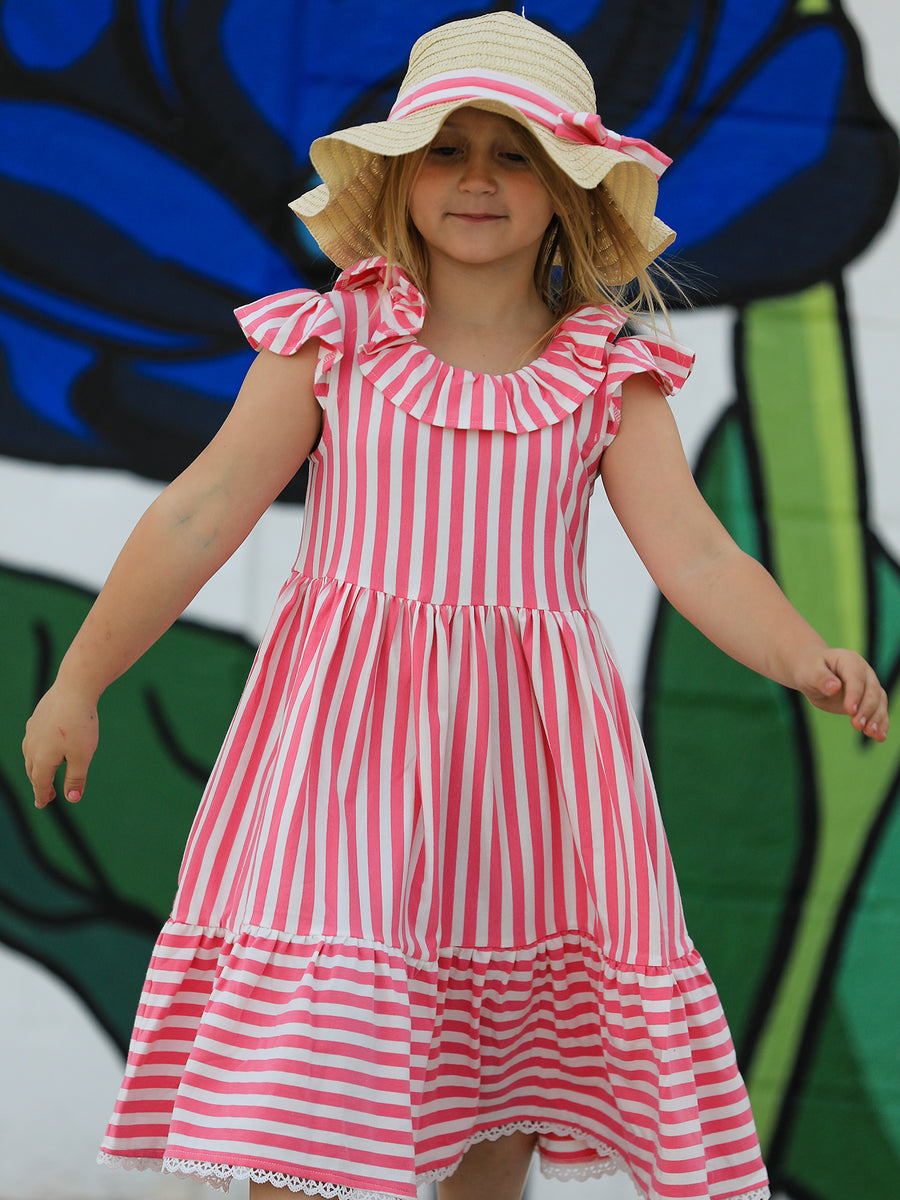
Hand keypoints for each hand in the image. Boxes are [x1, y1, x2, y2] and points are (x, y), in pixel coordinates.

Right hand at [22, 683, 98, 808]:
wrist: (74, 689)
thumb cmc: (80, 725)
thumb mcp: (82, 756)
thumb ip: (76, 779)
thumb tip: (72, 799)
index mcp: (41, 759)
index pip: (40, 784)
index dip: (42, 796)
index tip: (41, 805)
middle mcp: (32, 746)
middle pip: (33, 771)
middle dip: (40, 784)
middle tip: (48, 795)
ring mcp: (32, 731)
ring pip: (31, 755)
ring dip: (37, 768)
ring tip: (46, 773)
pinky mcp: (36, 718)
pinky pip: (34, 740)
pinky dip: (38, 751)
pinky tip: (44, 748)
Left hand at [794, 646, 888, 740]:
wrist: (812, 673)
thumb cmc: (810, 669)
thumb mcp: (810, 672)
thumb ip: (821, 678)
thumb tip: (834, 688)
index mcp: (850, 660)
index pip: (856, 678)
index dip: (855, 694)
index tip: (850, 711)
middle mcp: (864, 672)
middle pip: (872, 691)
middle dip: (866, 709)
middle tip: (857, 725)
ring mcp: (868, 686)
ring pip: (879, 701)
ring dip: (876, 718)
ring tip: (870, 733)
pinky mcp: (867, 700)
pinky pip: (878, 710)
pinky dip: (881, 723)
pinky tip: (879, 737)